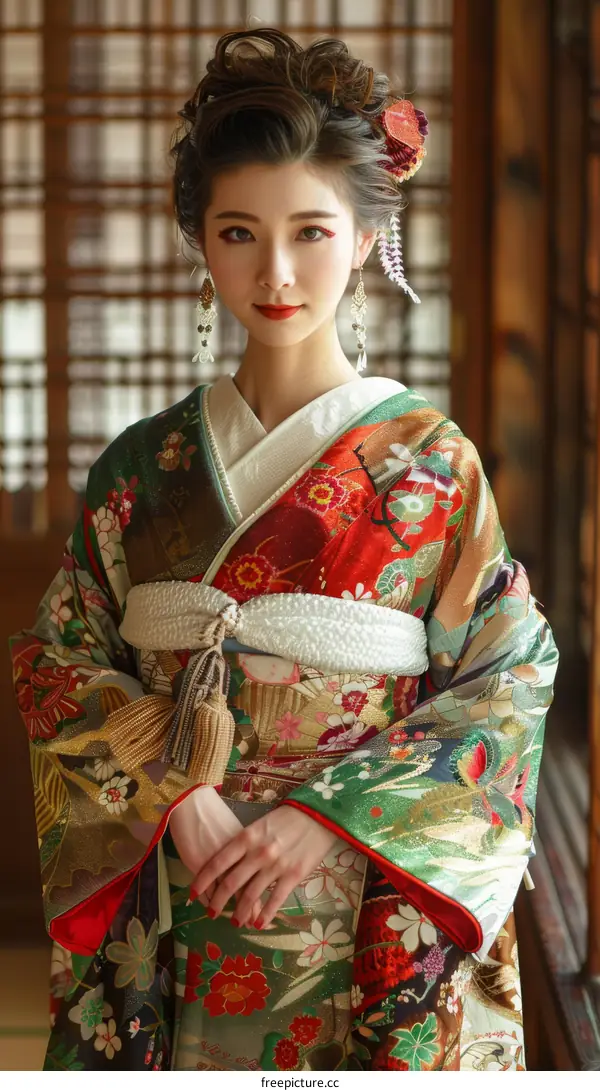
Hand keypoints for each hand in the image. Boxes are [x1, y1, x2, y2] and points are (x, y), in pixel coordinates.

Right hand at [169, 787, 259, 917]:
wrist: (194, 801)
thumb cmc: (217, 815)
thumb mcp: (238, 834)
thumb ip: (249, 854)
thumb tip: (258, 872)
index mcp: (252, 847)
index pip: (261, 879)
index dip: (262, 899)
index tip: (262, 914)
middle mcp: (238, 856)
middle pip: (245, 889)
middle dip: (246, 909)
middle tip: (246, 922)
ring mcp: (219, 861)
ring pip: (225, 892)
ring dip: (225, 906)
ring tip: (228, 919)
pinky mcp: (199, 863)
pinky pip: (207, 888)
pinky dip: (209, 899)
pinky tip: (210, 905)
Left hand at [191, 805, 337, 928]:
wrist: (319, 814)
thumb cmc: (287, 818)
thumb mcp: (260, 825)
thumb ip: (244, 844)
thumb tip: (228, 865)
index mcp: (247, 837)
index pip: (217, 863)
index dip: (203, 880)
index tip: (193, 893)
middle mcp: (258, 853)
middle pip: (230, 883)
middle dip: (217, 902)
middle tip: (211, 912)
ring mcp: (275, 866)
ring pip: (250, 896)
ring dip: (239, 913)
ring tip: (234, 922)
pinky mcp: (293, 876)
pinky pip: (275, 901)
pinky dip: (264, 915)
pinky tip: (258, 924)